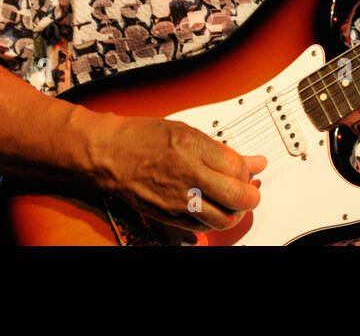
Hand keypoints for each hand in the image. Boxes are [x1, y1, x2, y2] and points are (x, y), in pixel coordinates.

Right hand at [87, 116, 265, 233]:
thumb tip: (249, 161)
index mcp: (193, 148)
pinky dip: (213, 221)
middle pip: (236, 196)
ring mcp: (177, 199)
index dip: (249, 168)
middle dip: (251, 195)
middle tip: (251, 191)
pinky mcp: (168, 216)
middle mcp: (187, 176)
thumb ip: (219, 149)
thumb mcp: (185, 131)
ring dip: (235, 212)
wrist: (108, 154)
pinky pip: (201, 227)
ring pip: (222, 218)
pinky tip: (213, 209)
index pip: (237, 166)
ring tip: (234, 203)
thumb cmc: (141, 138)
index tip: (250, 166)